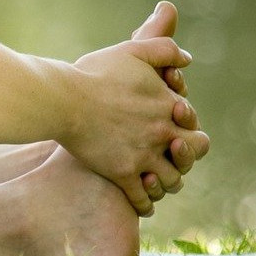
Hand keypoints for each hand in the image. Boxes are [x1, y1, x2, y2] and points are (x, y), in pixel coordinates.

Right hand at [63, 4, 205, 216]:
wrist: (62, 100)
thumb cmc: (93, 73)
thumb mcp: (132, 51)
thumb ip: (164, 49)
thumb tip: (187, 59)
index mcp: (168, 105)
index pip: (193, 123)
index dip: (186, 126)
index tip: (172, 128)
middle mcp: (162, 133)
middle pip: (190, 155)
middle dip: (185, 157)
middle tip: (172, 159)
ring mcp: (143, 156)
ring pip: (170, 181)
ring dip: (166, 182)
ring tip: (157, 181)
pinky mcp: (122, 173)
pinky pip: (142, 198)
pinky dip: (146, 204)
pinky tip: (143, 205)